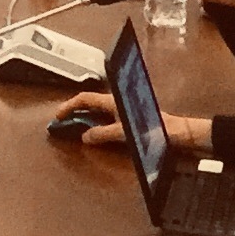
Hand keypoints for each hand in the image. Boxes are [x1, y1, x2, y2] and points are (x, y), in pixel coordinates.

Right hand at [57, 90, 207, 152]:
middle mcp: (116, 102)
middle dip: (73, 111)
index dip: (68, 106)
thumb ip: (103, 134)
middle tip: (62, 123)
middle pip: (89, 103)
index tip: (57, 116)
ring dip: (84, 118)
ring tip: (74, 128)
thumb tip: (84, 137)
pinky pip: (106, 118)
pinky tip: (95, 133)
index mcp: (112, 100)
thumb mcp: (124, 133)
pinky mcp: (128, 117)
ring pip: (97, 111)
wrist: (177, 133)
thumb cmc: (152, 129)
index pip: (84, 98)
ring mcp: (122, 109)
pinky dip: (95, 123)